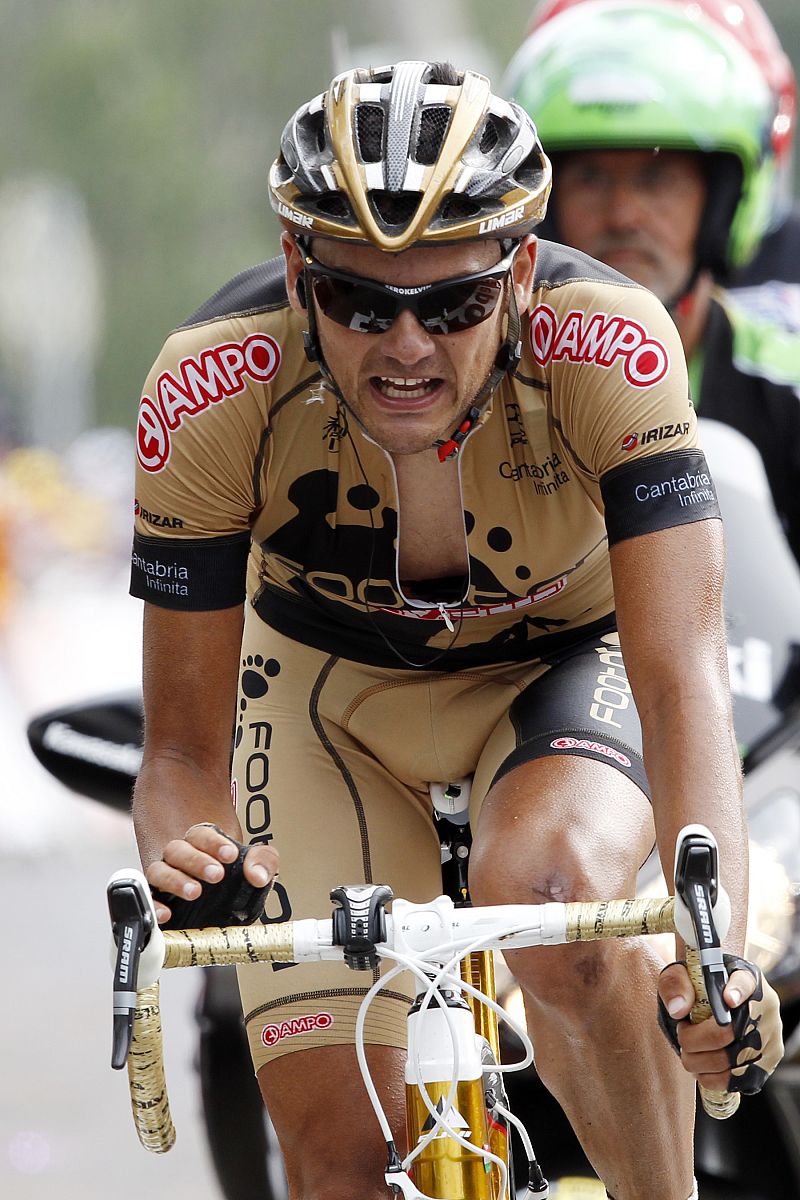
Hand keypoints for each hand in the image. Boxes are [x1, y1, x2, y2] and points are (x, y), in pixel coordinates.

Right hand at [145, 822, 278, 925]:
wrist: (220, 905)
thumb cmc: (234, 878)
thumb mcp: (254, 865)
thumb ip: (263, 861)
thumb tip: (258, 875)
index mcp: (201, 843)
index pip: (201, 833)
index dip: (214, 843)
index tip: (230, 855)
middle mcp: (178, 858)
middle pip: (177, 849)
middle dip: (196, 860)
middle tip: (216, 874)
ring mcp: (165, 879)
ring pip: (159, 871)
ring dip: (175, 880)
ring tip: (195, 892)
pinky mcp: (158, 901)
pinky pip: (148, 900)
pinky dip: (153, 905)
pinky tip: (166, 914)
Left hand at [657, 957, 783, 1094]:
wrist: (720, 1002)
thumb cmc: (699, 988)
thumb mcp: (683, 975)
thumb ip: (675, 984)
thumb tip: (678, 1010)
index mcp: (745, 977)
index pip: (745, 982)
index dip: (738, 991)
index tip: (728, 999)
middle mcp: (764, 1008)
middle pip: (728, 1032)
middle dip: (693, 1040)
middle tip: (682, 1035)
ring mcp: (769, 1038)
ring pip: (731, 1063)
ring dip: (698, 1062)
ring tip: (689, 1051)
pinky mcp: (766, 1064)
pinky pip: (737, 1081)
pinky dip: (711, 1078)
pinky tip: (703, 1065)